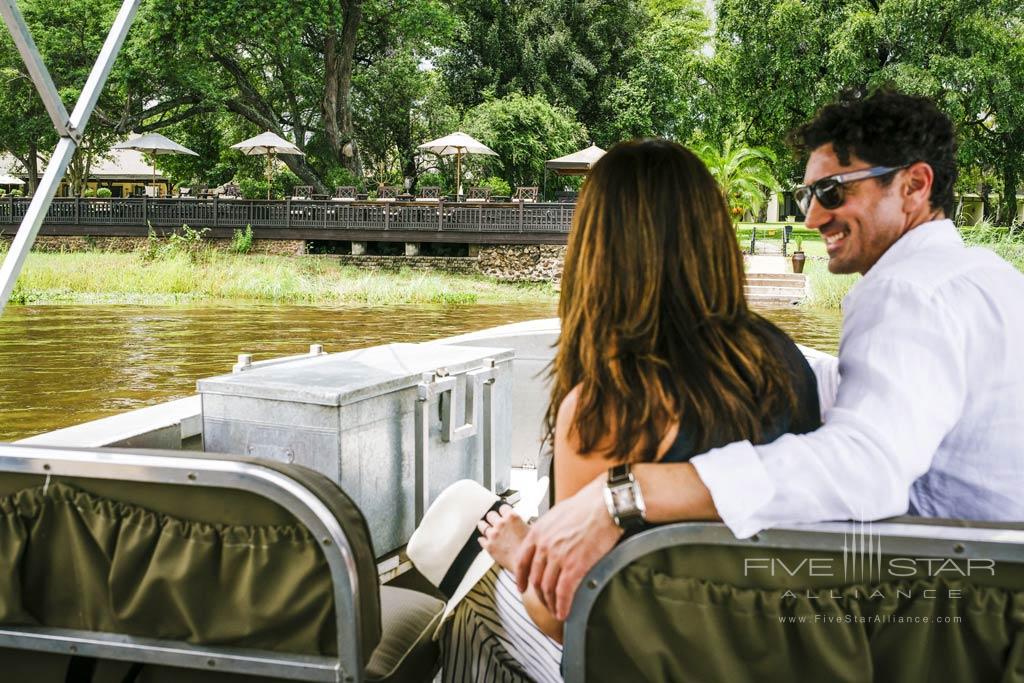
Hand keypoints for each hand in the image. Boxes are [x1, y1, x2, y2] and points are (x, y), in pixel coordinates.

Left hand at [477, 504, 528, 571]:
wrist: (526, 566)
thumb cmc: (532, 551)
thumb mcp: (532, 531)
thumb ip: (524, 523)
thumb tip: (523, 522)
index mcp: (512, 518)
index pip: (502, 507)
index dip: (503, 510)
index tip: (502, 512)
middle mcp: (501, 524)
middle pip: (490, 514)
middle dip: (492, 517)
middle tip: (493, 519)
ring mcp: (493, 535)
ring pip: (482, 525)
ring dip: (484, 525)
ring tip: (485, 526)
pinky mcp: (488, 546)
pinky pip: (480, 540)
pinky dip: (483, 540)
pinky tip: (486, 540)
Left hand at [514, 474, 622, 620]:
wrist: (604, 506)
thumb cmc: (585, 506)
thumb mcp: (556, 515)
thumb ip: (547, 531)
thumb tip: (546, 542)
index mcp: (537, 532)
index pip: (522, 561)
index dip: (521, 578)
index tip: (522, 586)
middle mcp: (544, 546)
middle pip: (535, 578)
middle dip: (538, 595)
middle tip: (543, 603)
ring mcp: (558, 557)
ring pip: (547, 589)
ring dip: (550, 604)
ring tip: (555, 611)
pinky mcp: (575, 566)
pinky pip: (563, 593)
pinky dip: (562, 606)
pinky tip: (563, 613)